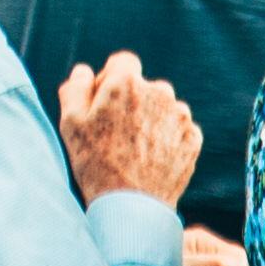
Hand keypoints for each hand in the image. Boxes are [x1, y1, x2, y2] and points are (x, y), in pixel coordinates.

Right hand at [58, 54, 199, 208]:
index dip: (110, 79)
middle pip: (144, 86)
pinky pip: (178, 128)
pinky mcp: (194, 137)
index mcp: (127, 83)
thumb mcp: (70, 122)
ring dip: (150, 118)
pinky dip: (166, 137)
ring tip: (133, 146)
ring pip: (163, 106)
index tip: (103, 100)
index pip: (123, 62)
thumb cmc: (95, 162)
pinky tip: (151, 156)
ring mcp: (181, 115)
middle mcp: (160, 92)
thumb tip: (84, 71)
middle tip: (115, 130)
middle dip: (131, 100)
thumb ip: (76, 88)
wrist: (131, 203)